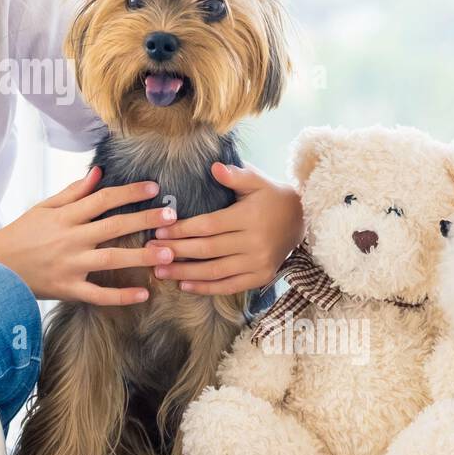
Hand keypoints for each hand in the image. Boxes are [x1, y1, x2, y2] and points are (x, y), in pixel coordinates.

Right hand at [0, 166, 180, 304]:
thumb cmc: (21, 234)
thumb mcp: (44, 208)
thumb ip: (73, 192)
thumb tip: (99, 173)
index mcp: (65, 217)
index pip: (102, 199)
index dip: (129, 193)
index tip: (154, 189)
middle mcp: (69, 239)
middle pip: (112, 227)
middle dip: (144, 220)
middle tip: (172, 217)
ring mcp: (69, 266)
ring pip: (110, 260)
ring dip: (140, 257)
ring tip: (167, 253)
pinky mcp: (67, 289)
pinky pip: (98, 294)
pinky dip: (120, 296)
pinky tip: (143, 294)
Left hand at [144, 162, 305, 295]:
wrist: (303, 220)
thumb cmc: (272, 198)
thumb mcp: (257, 182)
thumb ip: (235, 175)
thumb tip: (214, 166)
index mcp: (248, 218)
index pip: (208, 226)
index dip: (182, 230)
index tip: (158, 231)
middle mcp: (253, 242)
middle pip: (207, 250)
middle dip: (176, 251)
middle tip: (150, 252)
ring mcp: (258, 262)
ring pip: (215, 271)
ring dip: (185, 273)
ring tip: (160, 271)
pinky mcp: (261, 276)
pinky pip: (230, 286)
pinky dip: (206, 288)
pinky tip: (184, 285)